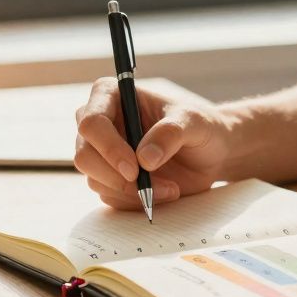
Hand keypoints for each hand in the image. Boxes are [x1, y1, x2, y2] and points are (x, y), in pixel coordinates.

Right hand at [74, 78, 233, 210]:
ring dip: (132, 192)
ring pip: (96, 180)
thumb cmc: (201, 127)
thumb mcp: (194, 123)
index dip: (108, 148)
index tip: (135, 168)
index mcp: (112, 95)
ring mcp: (102, 152)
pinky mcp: (110, 177)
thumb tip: (144, 158)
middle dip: (115, 177)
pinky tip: (162, 193)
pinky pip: (110, 196)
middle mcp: (100, 123)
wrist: (211, 153)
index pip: (91, 122)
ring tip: (170, 188)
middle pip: (84, 155)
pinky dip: (136, 201)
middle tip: (148, 187)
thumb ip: (170, 133)